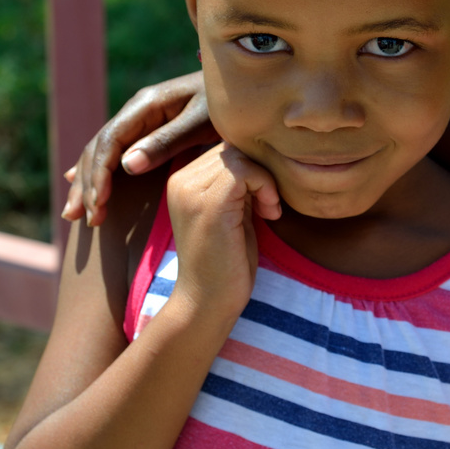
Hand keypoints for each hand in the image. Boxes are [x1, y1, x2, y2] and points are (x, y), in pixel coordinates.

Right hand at [62, 72, 215, 226]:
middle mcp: (137, 109)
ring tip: (74, 212)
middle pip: (99, 147)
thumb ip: (167, 142)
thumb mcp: (202, 123)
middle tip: (80, 217)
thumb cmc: (229, 105)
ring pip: (102, 150)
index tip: (98, 204)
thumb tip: (126, 166)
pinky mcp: (150, 126)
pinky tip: (84, 184)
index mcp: (146, 105)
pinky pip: (116, 150)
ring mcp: (142, 117)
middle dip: (86, 183)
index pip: (109, 142)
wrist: (245, 86)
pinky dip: (98, 170)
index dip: (99, 175)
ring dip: (86, 181)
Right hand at [164, 143, 281, 319]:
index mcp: (182, 180)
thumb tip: (264, 150)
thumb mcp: (235, 210)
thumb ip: (240, 182)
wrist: (208, 302)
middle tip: (269, 206)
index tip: (264, 198)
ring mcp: (189, 189)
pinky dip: (266, 187)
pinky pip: (245, 170)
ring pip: (241, 155)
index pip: (226, 147)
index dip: (254, 167)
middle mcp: (179, 179)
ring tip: (269, 210)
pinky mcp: (207, 203)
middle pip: (234, 146)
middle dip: (261, 171)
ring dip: (266, 181)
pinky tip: (270, 214)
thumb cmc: (228, 261)